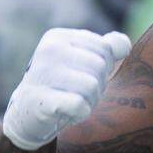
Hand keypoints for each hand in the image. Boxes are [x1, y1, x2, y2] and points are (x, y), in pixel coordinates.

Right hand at [2, 29, 131, 150]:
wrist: (27, 114)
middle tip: (78, 93)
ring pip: (92, 86)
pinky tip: (67, 112)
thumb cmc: (63, 86)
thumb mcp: (83, 61)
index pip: (105, 48)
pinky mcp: (40, 99)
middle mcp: (48, 50)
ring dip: (90, 100)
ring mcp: (41, 73)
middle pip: (100, 66)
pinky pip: (79, 105)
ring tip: (73, 102)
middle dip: (98, 85)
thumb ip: (106, 48)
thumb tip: (124, 46)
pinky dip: (80, 113)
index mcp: (58, 37)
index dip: (103, 68)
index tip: (83, 75)